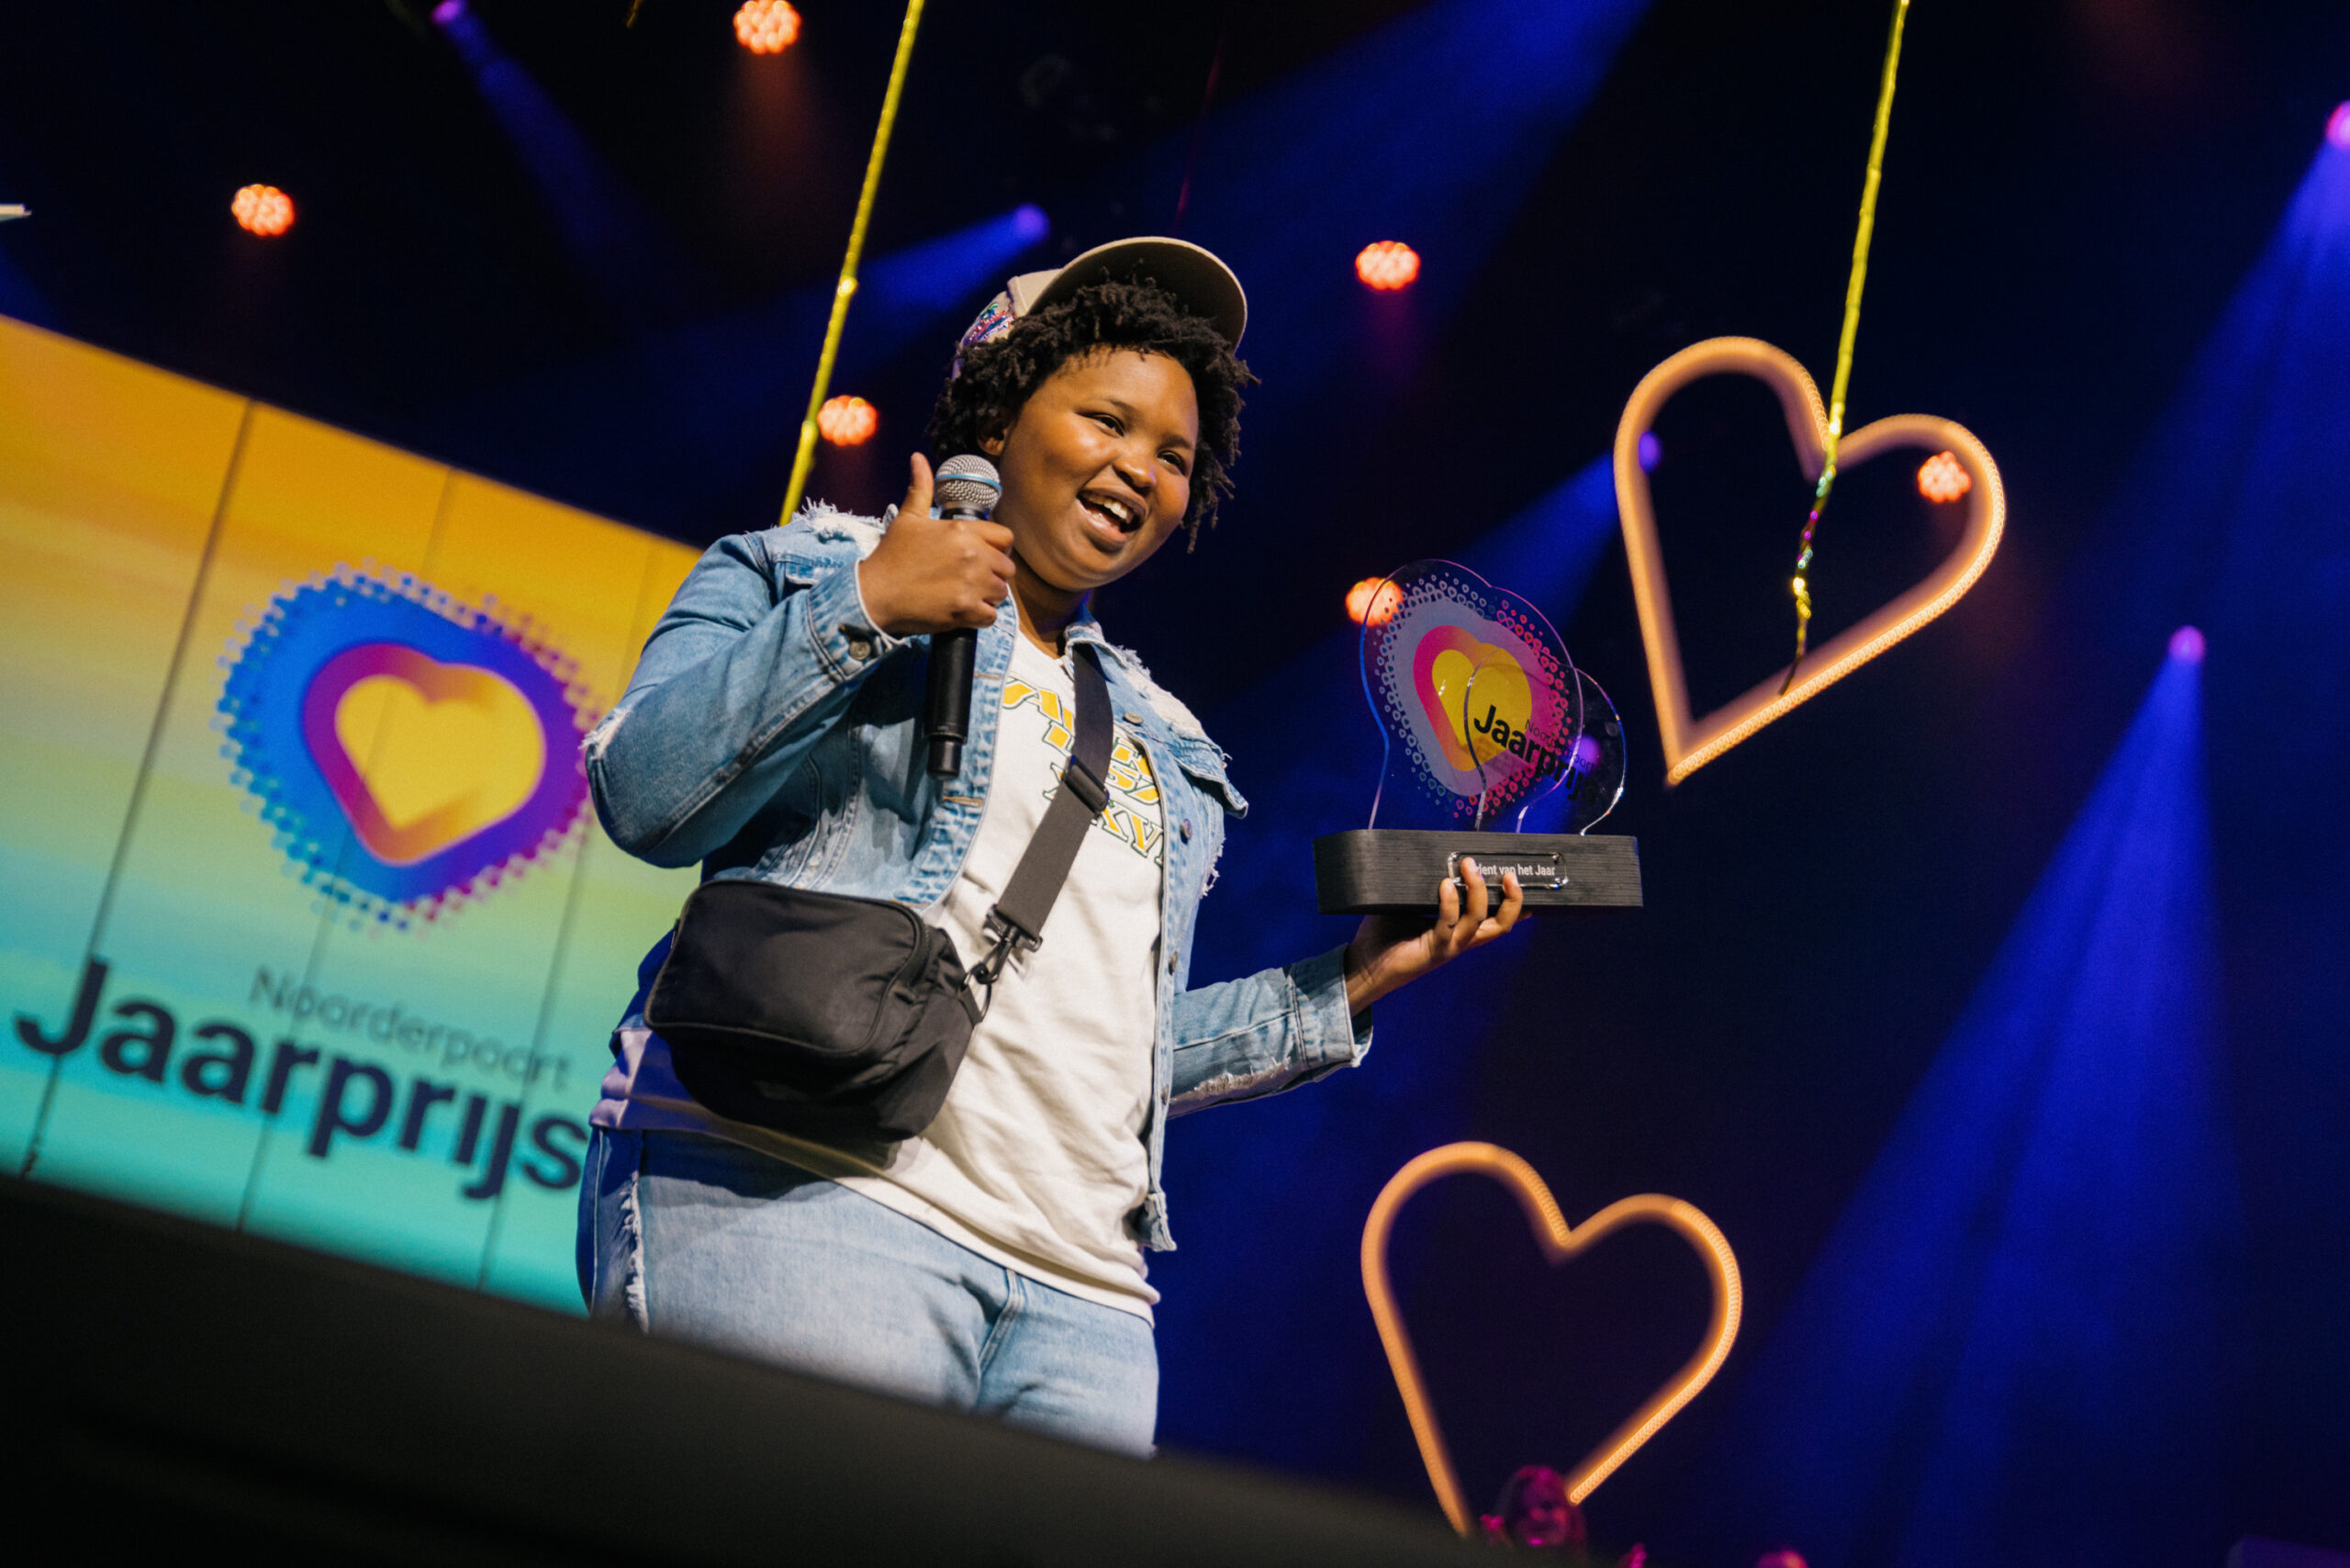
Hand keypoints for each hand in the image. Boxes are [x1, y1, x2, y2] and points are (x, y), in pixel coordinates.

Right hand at [854, 453, 1017, 635]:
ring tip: (965, 594)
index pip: (1006, 538)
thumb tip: (917, 458)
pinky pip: (991, 616)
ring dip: (988, 595)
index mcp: (962, 531)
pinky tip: (963, 610)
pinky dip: (981, 616)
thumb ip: (920, 488)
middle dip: (993, 573)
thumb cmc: (891, 556)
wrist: (874, 594)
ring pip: (1001, 593)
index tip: (984, 555)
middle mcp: (973, 556)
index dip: (998, 548)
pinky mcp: (966, 611)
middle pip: (1007, 568)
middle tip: (971, 578)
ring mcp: (971, 585)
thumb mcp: (908, 519)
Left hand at [1342, 857, 1524, 1013]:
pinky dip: (1450, 904)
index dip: (1516, 905)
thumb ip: (1420, 887)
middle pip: (1501, 926)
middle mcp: (1460, 940)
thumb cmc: (1384, 935)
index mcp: (1459, 931)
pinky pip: (1448, 926)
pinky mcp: (1433, 951)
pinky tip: (1444, 885)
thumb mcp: (1407, 904)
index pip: (1496, 920)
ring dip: (1478, 892)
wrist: (1363, 967)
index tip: (1521, 881)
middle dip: (1512, 900)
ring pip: (1479, 923)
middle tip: (1508, 873)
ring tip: (1469, 866)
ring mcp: (1449, 947)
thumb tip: (1423, 856)